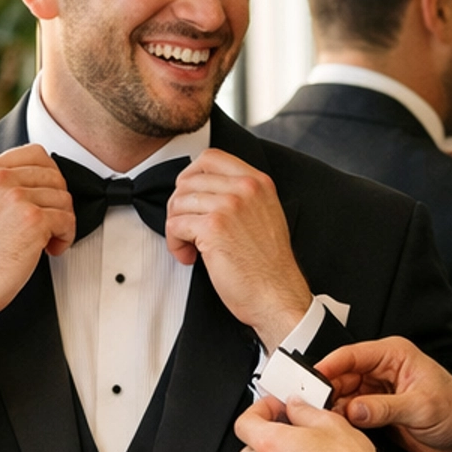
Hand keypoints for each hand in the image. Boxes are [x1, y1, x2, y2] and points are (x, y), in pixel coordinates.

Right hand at [0, 145, 75, 333]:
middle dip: (58, 201)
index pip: (34, 153)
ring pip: (64, 199)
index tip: (49, 194)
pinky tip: (51, 249)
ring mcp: (17, 198)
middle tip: (51, 222)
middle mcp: (0, 180)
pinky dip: (66, 237)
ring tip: (49, 239)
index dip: (50, 174)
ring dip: (63, 222)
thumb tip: (29, 184)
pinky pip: (67, 220)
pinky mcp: (33, 221)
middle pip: (54, 176)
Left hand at [165, 151, 310, 345]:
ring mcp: (229, 205)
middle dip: (179, 206)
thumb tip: (204, 192)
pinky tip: (189, 256)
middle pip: (188, 180)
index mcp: (258, 183)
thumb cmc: (269, 266)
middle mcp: (244, 189)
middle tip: (185, 228)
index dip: (191, 175)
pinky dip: (175, 242)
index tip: (188, 195)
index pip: (211, 157)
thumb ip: (241, 197)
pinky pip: (175, 224)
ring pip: (178, 202)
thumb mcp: (264, 216)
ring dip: (176, 227)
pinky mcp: (213, 227)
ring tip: (189, 246)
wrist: (277, 294)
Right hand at [316, 338, 451, 451]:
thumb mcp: (421, 408)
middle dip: (326, 391)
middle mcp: (383, 369)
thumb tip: (353, 409)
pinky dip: (341, 419)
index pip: (352, 355)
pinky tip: (335, 428)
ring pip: (342, 394)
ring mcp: (377, 390)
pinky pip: (350, 411)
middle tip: (312, 408)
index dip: (328, 366)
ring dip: (332, 407)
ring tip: (322, 420)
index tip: (310, 381)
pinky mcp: (375, 410)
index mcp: (394, 355)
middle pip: (342, 375)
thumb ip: (384, 408)